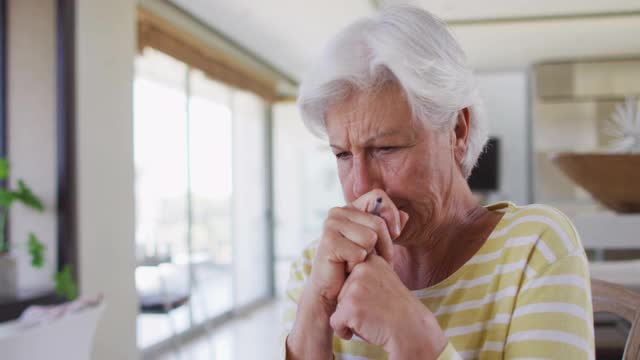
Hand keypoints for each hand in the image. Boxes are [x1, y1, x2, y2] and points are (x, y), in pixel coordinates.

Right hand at [309, 189, 408, 311]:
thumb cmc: (357, 266)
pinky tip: (347, 268)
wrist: (333, 291)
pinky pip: (360, 252)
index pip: (378, 196)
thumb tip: (405, 215)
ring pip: (370, 238)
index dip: (391, 214)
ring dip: (370, 257)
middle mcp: (338, 212)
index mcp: (350, 208)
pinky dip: (358, 266)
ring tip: (358, 263)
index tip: (395, 234)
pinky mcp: (328, 242)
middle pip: (378, 222)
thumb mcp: (378, 245)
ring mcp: (331, 225)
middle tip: (375, 260)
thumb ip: (390, 229)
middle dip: (385, 246)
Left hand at [329, 254, 446, 358]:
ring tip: (372, 319)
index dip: (360, 293)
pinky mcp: (350, 306)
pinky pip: (335, 322)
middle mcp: (362, 269)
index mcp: (371, 261)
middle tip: (376, 311)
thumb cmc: (396, 311)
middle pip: (341, 291)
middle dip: (353, 306)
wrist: (412, 331)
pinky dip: (344, 331)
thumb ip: (366, 274)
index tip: (377, 300)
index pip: (349, 277)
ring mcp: (355, 287)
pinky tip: (363, 330)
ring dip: (350, 318)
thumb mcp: (384, 282)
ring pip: (338, 306)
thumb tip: (344, 269)